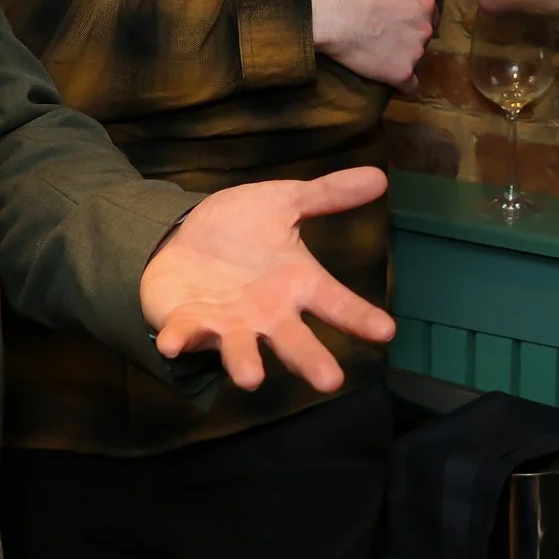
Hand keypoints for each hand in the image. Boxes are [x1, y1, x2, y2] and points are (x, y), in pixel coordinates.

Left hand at [140, 166, 397, 391]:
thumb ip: (327, 195)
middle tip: (331, 382)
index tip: (387, 331)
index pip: (336, 303)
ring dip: (245, 363)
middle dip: (311, 361)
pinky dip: (179, 340)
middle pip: (296, 341)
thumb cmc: (241, 227)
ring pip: (242, 350)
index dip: (361, 317)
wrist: (184, 235)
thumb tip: (380, 176)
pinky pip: (185, 334)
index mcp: (297, 284)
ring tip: (253, 378)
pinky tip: (171, 345)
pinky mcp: (189, 322)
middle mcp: (268, 313)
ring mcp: (229, 323)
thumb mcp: (284, 202)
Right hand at [311, 0, 446, 90]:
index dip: (412, 14)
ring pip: (415, 58)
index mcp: (426, 4)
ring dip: (403, 55)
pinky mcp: (400, 74)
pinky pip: (410, 86)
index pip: (430, 14)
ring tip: (378, 49)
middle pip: (423, 36)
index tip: (392, 16)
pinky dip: (402, 83)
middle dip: (408, 34)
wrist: (330, 14)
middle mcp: (426, 30)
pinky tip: (389, 74)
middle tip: (383, 31)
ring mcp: (414, 54)